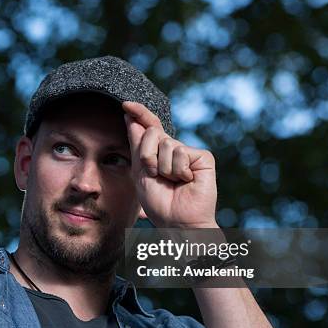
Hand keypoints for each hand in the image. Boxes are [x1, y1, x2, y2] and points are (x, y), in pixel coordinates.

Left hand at [123, 101, 217, 228]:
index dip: (139, 114)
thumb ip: (137, 146)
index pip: (148, 127)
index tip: (125, 104)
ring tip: (172, 182)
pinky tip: (186, 181)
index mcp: (158, 152)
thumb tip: (131, 118)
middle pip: (151, 133)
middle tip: (155, 175)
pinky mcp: (202, 157)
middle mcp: (174, 148)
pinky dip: (178, 171)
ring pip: (166, 144)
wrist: (178, 222)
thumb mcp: (140, 173)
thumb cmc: (159, 203)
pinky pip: (180, 152)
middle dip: (147, 156)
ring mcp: (188, 152)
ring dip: (163, 167)